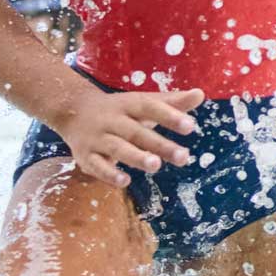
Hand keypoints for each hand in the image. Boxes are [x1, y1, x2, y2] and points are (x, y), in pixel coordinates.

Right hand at [47, 87, 205, 187]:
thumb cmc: (121, 110)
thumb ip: (172, 102)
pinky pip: (97, 165)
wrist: (74, 111)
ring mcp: (98, 138)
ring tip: (156, 165)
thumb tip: (201, 94)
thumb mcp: (144, 103)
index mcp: (130, 104)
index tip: (190, 126)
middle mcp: (113, 120)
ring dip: (136, 157)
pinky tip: (125, 181)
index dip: (169, 116)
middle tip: (183, 157)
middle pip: (136, 132)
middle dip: (159, 144)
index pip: (150, 108)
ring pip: (117, 148)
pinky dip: (109, 174)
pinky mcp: (86, 156)